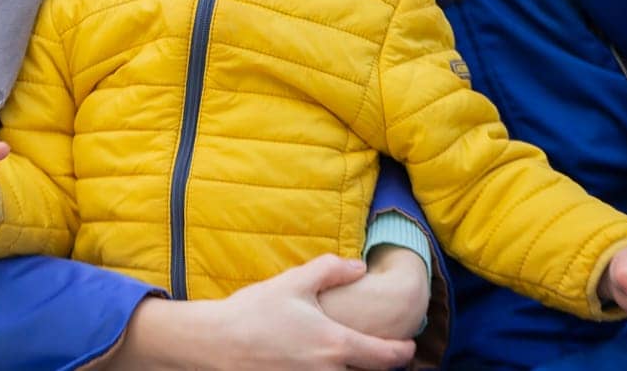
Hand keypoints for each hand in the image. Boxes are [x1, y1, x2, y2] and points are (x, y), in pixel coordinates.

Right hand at [111, 255, 416, 369]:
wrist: (216, 343)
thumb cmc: (256, 311)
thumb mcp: (296, 282)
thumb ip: (332, 270)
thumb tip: (360, 266)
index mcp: (336, 345)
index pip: (386, 358)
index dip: (403, 352)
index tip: (410, 347)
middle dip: (377, 362)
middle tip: (379, 348)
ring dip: (351, 367)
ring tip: (350, 352)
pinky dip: (326, 370)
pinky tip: (317, 357)